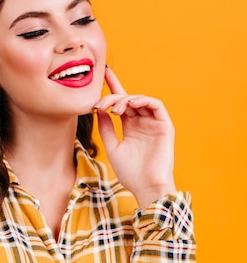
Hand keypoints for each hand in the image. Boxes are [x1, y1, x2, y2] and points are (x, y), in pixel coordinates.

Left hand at [94, 67, 175, 208]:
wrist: (146, 188)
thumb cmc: (130, 173)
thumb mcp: (112, 147)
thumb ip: (106, 128)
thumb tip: (98, 109)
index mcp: (130, 126)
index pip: (121, 102)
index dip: (113, 86)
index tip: (102, 74)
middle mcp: (142, 122)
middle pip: (128, 99)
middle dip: (113, 96)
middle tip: (100, 104)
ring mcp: (153, 123)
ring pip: (141, 100)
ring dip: (126, 99)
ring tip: (115, 108)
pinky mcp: (165, 126)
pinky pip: (156, 105)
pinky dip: (144, 100)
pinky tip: (131, 104)